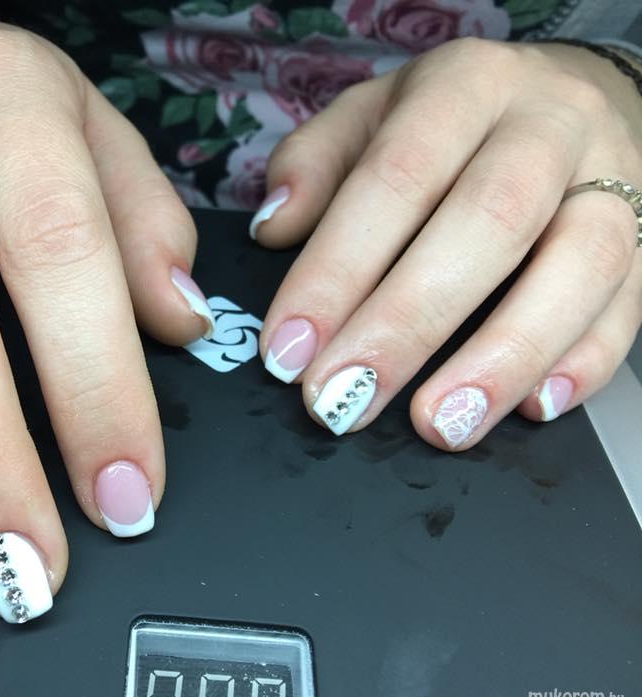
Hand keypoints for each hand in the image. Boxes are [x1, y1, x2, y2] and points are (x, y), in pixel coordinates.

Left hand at [251, 38, 641, 449]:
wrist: (569, 98)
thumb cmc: (449, 123)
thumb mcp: (369, 115)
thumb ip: (313, 164)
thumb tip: (273, 229)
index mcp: (463, 87)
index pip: (395, 177)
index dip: (337, 269)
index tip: (289, 347)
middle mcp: (547, 124)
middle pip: (488, 223)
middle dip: (408, 324)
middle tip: (346, 398)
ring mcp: (613, 180)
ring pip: (580, 265)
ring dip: (503, 357)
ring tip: (439, 426)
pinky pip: (630, 303)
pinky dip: (582, 363)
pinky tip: (530, 408)